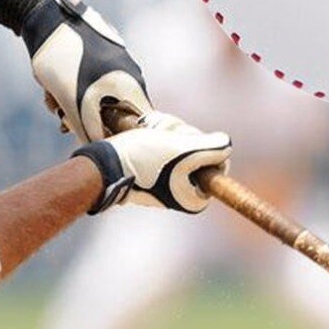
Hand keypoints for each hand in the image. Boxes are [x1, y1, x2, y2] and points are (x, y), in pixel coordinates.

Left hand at [0, 0, 152, 140]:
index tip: (102, 141)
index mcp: (130, 84)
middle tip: (64, 119)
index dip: (123, 135)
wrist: (47, 17)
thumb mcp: (71, 101)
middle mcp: (130, 72)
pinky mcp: (102, 52)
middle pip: (117, 110)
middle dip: (89, 118)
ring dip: (76, 102)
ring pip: (99, 95)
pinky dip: (74, 86)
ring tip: (52, 98)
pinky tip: (51, 84)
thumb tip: (96, 146)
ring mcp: (116, 60)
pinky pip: (91, 79)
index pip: (141, 121)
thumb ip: (87, 128)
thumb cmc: (63, 60)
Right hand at [73, 112, 231, 213]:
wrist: (102, 163)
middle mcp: (183, 191)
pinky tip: (143, 135)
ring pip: (181, 141)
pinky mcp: (154, 166)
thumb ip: (212, 148)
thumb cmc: (141, 159)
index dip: (203, 144)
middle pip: (199, 148)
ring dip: (168, 131)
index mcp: (195, 197)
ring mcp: (168, 178)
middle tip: (161, 139)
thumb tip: (227, 145)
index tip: (183, 144)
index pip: (217, 160)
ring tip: (148, 137)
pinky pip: (166, 141)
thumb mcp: (183, 150)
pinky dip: (157, 133)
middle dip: (181, 135)